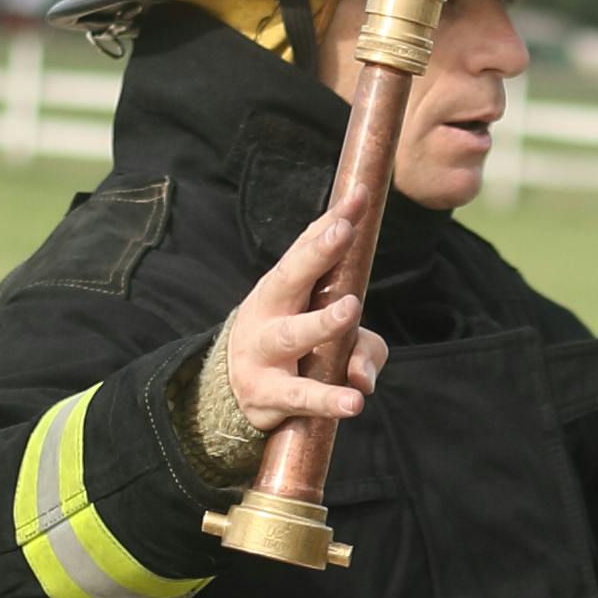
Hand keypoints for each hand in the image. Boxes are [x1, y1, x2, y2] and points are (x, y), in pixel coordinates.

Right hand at [224, 188, 388, 433]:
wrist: (231, 395)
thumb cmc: (294, 353)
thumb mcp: (330, 342)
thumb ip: (362, 349)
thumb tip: (365, 376)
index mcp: (283, 289)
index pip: (307, 249)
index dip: (332, 222)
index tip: (359, 196)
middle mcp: (270, 313)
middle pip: (292, 278)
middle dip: (317, 253)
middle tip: (344, 231)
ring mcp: (265, 354)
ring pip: (294, 334)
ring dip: (322, 322)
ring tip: (351, 310)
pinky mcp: (268, 395)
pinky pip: (300, 395)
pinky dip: (326, 399)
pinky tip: (354, 401)